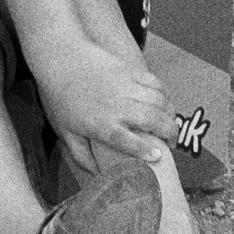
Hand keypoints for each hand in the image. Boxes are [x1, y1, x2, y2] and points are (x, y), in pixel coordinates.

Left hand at [37, 43, 177, 163]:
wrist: (61, 58)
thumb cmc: (60, 98)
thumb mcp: (66, 133)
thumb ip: (82, 156)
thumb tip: (97, 175)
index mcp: (102, 125)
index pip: (129, 141)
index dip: (147, 150)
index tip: (159, 156)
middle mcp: (118, 106)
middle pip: (153, 120)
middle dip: (170, 132)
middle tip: (172, 143)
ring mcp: (126, 86)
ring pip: (159, 100)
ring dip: (170, 114)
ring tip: (170, 124)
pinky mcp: (130, 70)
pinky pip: (155, 82)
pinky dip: (165, 94)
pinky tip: (165, 103)